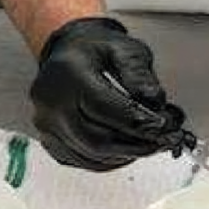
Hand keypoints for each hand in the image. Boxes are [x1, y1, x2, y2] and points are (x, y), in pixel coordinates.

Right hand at [30, 16, 194, 170]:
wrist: (69, 51)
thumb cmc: (98, 48)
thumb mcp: (125, 48)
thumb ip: (139, 74)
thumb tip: (155, 101)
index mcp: (69, 72)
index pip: (102, 107)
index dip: (135, 121)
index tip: (162, 126)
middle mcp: (50, 101)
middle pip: (95, 138)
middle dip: (135, 145)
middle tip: (163, 143)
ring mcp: (46, 124)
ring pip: (90, 154)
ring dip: (125, 155)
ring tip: (151, 146)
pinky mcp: (49, 139)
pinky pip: (81, 159)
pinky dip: (109, 160)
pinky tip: (128, 150)